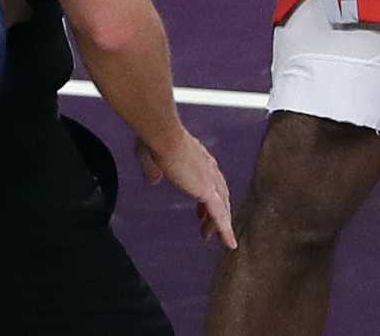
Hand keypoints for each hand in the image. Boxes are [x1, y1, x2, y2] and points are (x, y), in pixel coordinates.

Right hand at [138, 129, 236, 248]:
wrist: (163, 135)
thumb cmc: (155, 140)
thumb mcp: (149, 156)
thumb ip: (152, 170)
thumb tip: (153, 181)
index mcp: (198, 158)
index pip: (209, 179)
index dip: (208, 195)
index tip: (201, 210)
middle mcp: (209, 168)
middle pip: (220, 194)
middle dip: (217, 211)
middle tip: (209, 226)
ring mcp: (210, 180)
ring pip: (222, 208)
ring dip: (220, 224)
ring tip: (218, 240)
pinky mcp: (208, 191)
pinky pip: (220, 216)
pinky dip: (226, 231)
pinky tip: (230, 244)